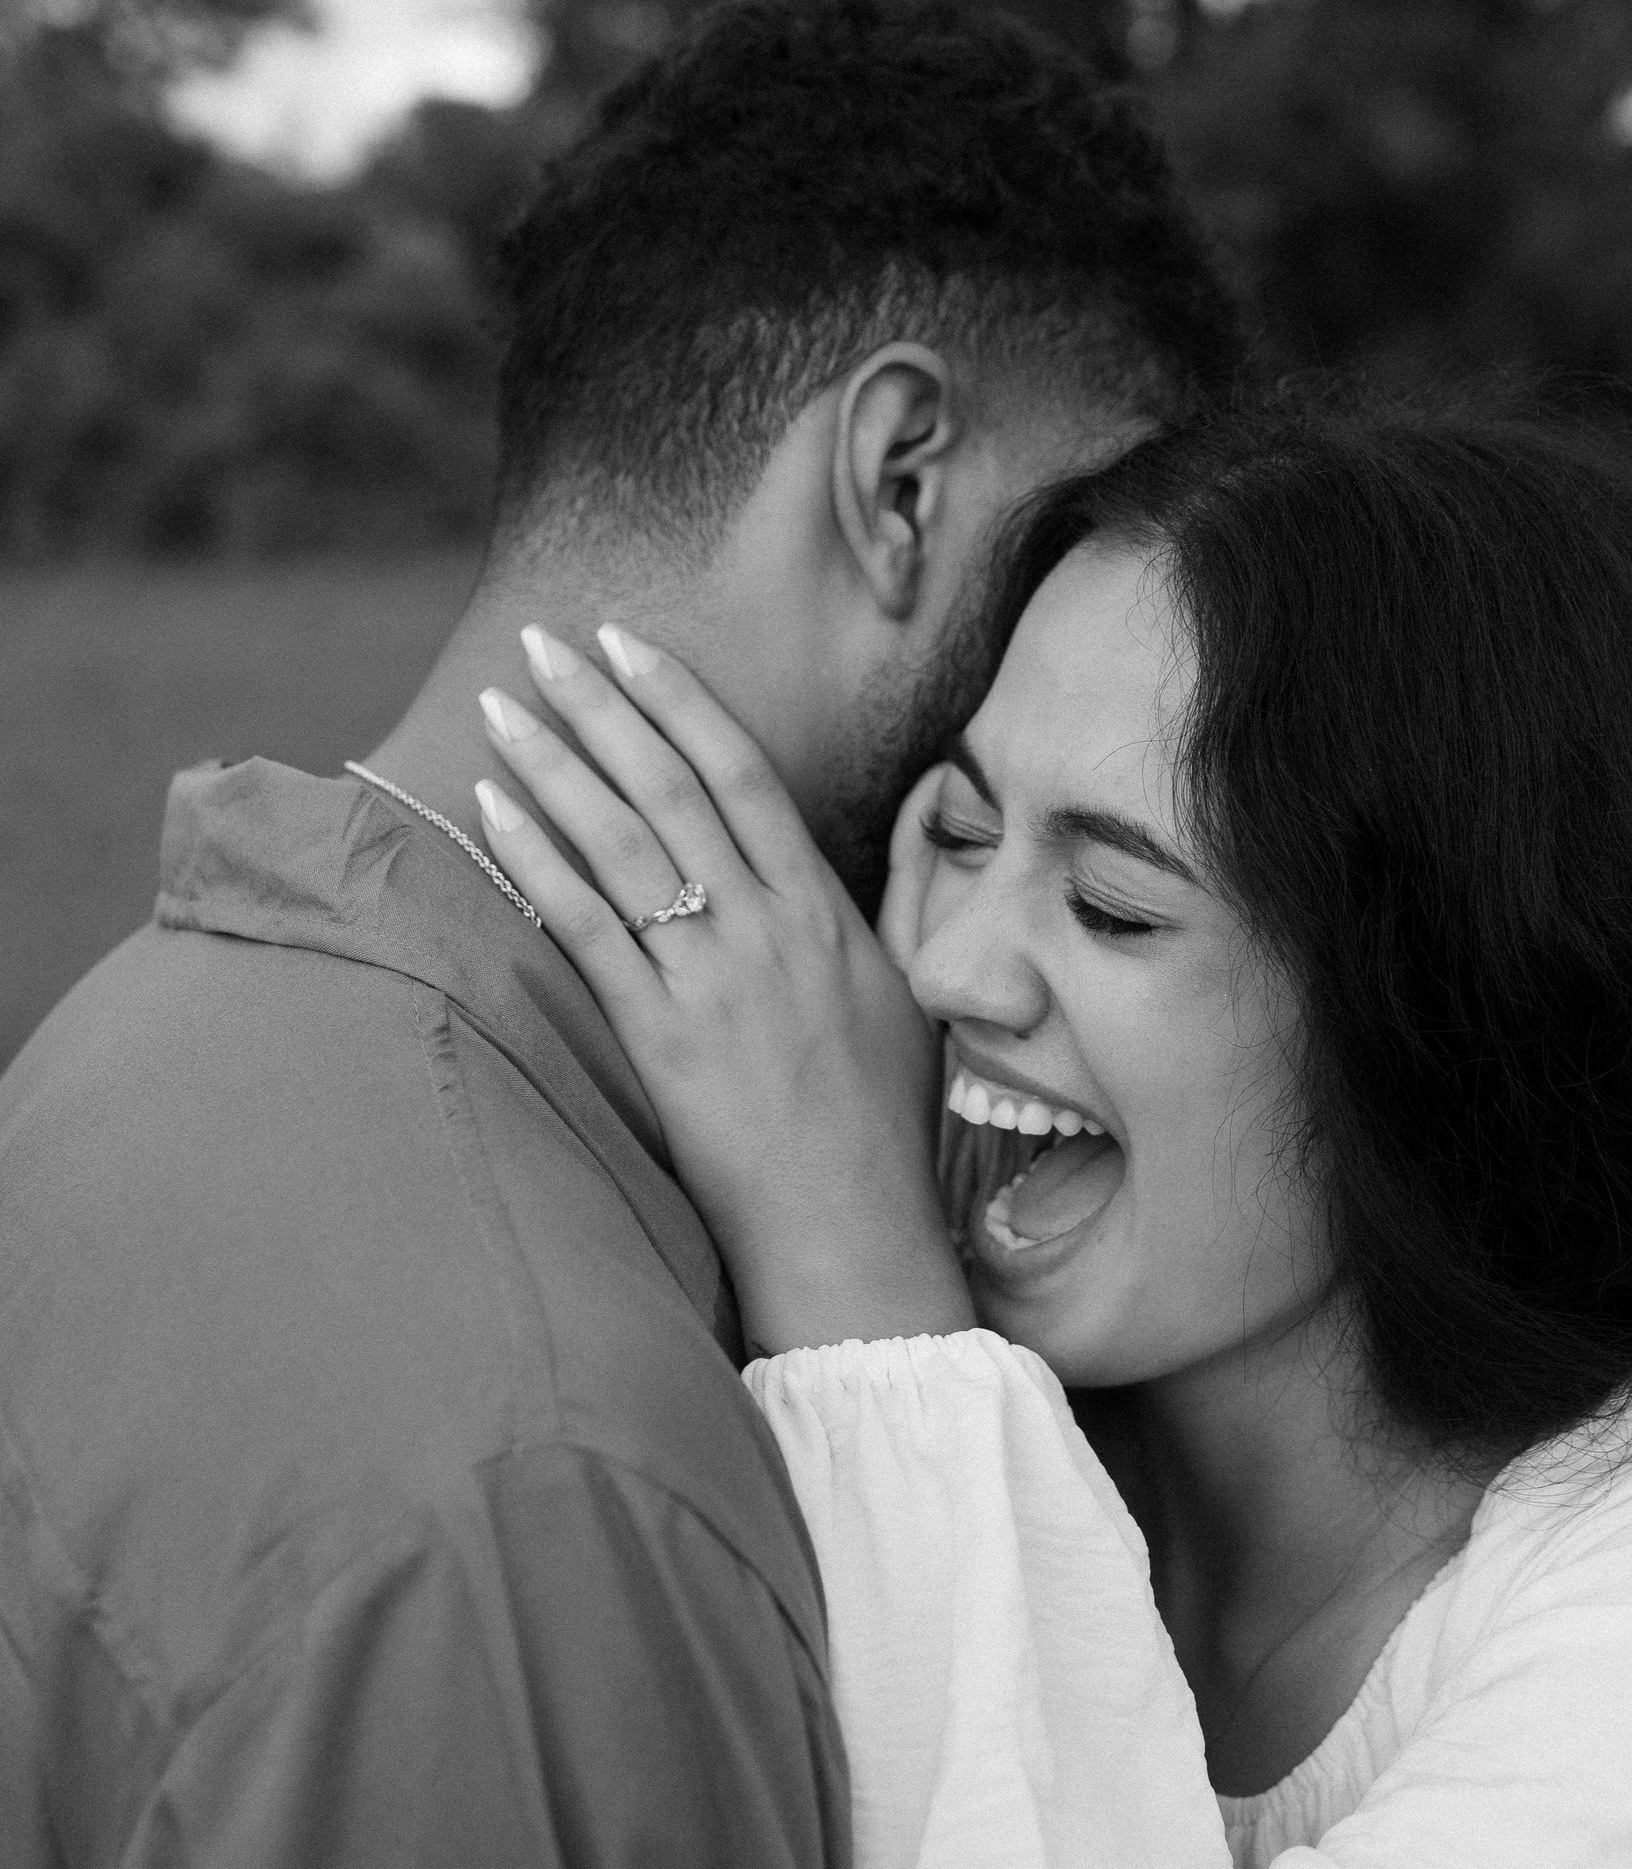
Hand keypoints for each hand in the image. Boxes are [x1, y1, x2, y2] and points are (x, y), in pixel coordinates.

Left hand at [473, 626, 973, 1358]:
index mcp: (824, 913)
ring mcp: (714, 980)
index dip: (681, 702)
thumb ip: (884, 904)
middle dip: (603, 706)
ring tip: (502, 703)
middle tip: (545, 641)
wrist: (852, 1227)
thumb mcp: (901, 997)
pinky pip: (588, 928)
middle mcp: (769, 929)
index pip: (744, 776)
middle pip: (672, 788)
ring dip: (556, 763)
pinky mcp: (663, 1037)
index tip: (630, 645)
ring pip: (623, 843)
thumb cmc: (877, 1126)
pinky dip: (537, 860)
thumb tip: (903, 823)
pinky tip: (492, 807)